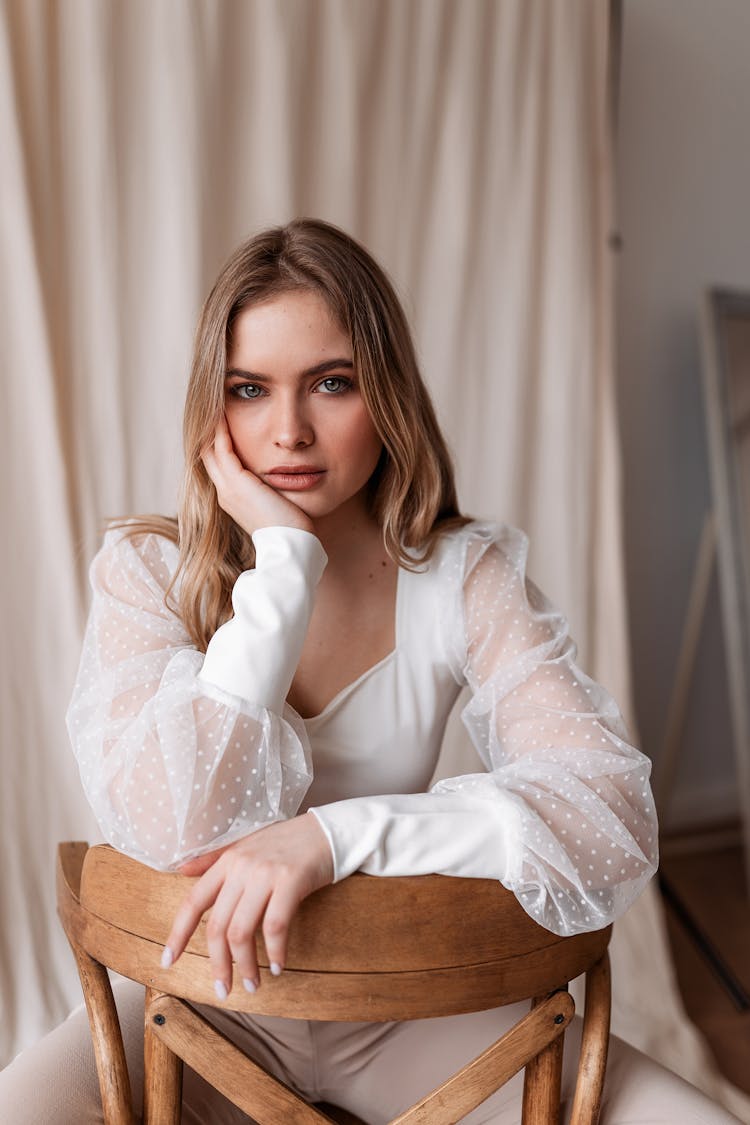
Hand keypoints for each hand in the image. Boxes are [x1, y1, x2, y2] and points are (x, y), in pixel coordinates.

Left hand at [162, 814, 333, 997]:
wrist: (328, 831)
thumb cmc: (288, 841)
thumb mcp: (247, 845)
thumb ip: (214, 859)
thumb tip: (180, 871)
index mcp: (228, 860)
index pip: (193, 901)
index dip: (178, 933)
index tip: (168, 962)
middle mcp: (241, 866)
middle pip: (218, 926)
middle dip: (218, 964)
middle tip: (223, 990)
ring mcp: (265, 873)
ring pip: (242, 931)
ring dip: (246, 965)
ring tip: (253, 984)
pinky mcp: (291, 880)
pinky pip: (275, 926)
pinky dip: (275, 952)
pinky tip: (278, 966)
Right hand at [202, 415, 313, 536]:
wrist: (290, 547)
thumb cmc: (292, 529)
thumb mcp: (280, 504)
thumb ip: (276, 489)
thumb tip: (288, 477)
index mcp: (233, 497)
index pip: (218, 462)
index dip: (217, 441)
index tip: (224, 418)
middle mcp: (225, 492)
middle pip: (207, 453)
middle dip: (209, 429)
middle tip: (214, 403)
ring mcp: (228, 488)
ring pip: (210, 448)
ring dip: (212, 424)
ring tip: (216, 400)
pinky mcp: (237, 483)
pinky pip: (222, 448)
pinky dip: (221, 430)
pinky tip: (224, 411)